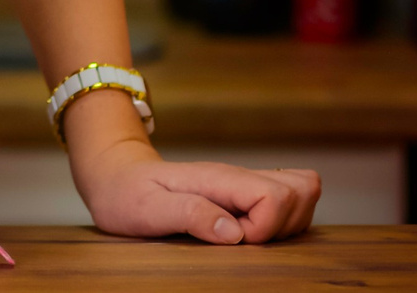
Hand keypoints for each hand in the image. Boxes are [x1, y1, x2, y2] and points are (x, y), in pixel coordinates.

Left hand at [74, 137, 320, 243]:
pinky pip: (288, 203)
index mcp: (220, 179)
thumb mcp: (147, 209)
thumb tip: (235, 233)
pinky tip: (250, 235)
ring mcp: (244, 185)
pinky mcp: (245, 195)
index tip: (233, 239)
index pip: (276, 196)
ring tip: (246, 238)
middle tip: (242, 240)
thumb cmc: (126, 194)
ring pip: (302, 195)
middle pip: (301, 192)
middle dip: (285, 227)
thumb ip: (190, 215)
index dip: (265, 228)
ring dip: (287, 226)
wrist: (114, 176)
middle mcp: (239, 177)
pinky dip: (283, 224)